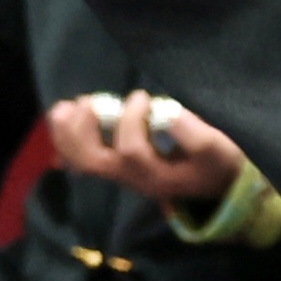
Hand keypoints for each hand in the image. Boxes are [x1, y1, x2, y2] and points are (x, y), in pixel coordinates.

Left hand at [46, 88, 245, 212]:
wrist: (219, 184)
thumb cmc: (218, 162)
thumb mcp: (219, 150)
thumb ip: (198, 135)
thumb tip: (168, 112)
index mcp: (158, 176)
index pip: (131, 151)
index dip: (130, 120)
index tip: (142, 96)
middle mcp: (134, 180)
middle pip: (93, 162)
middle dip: (81, 130)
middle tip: (86, 102)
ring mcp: (122, 176)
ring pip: (83, 162)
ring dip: (69, 132)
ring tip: (67, 105)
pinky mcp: (118, 168)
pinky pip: (82, 159)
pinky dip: (66, 139)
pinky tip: (61, 118)